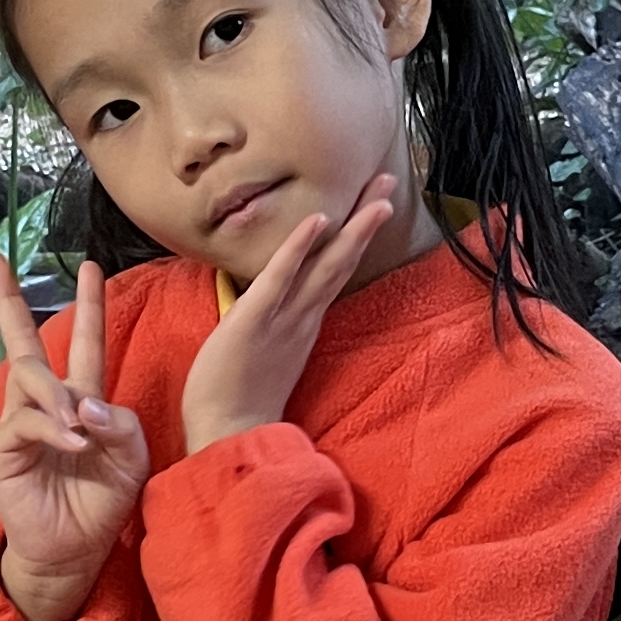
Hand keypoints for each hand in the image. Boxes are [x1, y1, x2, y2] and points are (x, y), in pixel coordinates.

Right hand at [0, 261, 150, 620]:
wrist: (76, 550)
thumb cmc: (103, 502)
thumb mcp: (130, 457)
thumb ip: (118, 422)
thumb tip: (82, 403)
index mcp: (83, 400)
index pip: (83, 343)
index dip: (88, 307)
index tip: (91, 267)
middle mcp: (48, 404)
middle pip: (26, 342)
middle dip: (10, 300)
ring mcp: (22, 423)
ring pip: (30, 377)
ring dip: (56, 395)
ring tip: (77, 426)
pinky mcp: (4, 449)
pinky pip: (26, 420)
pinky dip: (52, 427)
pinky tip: (72, 443)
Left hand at [182, 174, 405, 453]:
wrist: (228, 437)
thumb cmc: (237, 399)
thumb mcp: (262, 352)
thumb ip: (272, 324)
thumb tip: (269, 301)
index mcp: (303, 322)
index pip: (334, 270)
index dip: (356, 236)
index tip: (376, 205)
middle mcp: (302, 317)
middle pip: (342, 261)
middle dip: (368, 221)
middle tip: (392, 184)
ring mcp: (284, 320)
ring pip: (325, 266)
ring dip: (352, 227)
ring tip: (378, 195)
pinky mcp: (255, 323)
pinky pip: (279, 279)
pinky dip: (298, 248)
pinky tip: (316, 220)